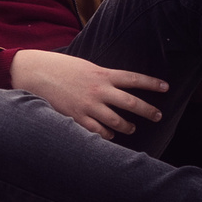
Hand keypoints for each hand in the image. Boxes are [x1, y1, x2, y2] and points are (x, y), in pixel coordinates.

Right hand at [8, 50, 166, 139]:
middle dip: (148, 110)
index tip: (166, 87)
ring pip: (117, 121)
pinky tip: (109, 135)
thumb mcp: (85, 66)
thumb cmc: (60, 67)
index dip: (152, 83)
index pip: (134, 78)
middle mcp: (99, 90)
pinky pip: (98, 131)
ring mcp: (88, 105)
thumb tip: (118, 85)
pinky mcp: (77, 117)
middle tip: (158, 115)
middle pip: (131, 103)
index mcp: (102, 74)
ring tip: (131, 128)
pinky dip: (106, 135)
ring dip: (127, 126)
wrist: (34, 73)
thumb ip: (102, 77)